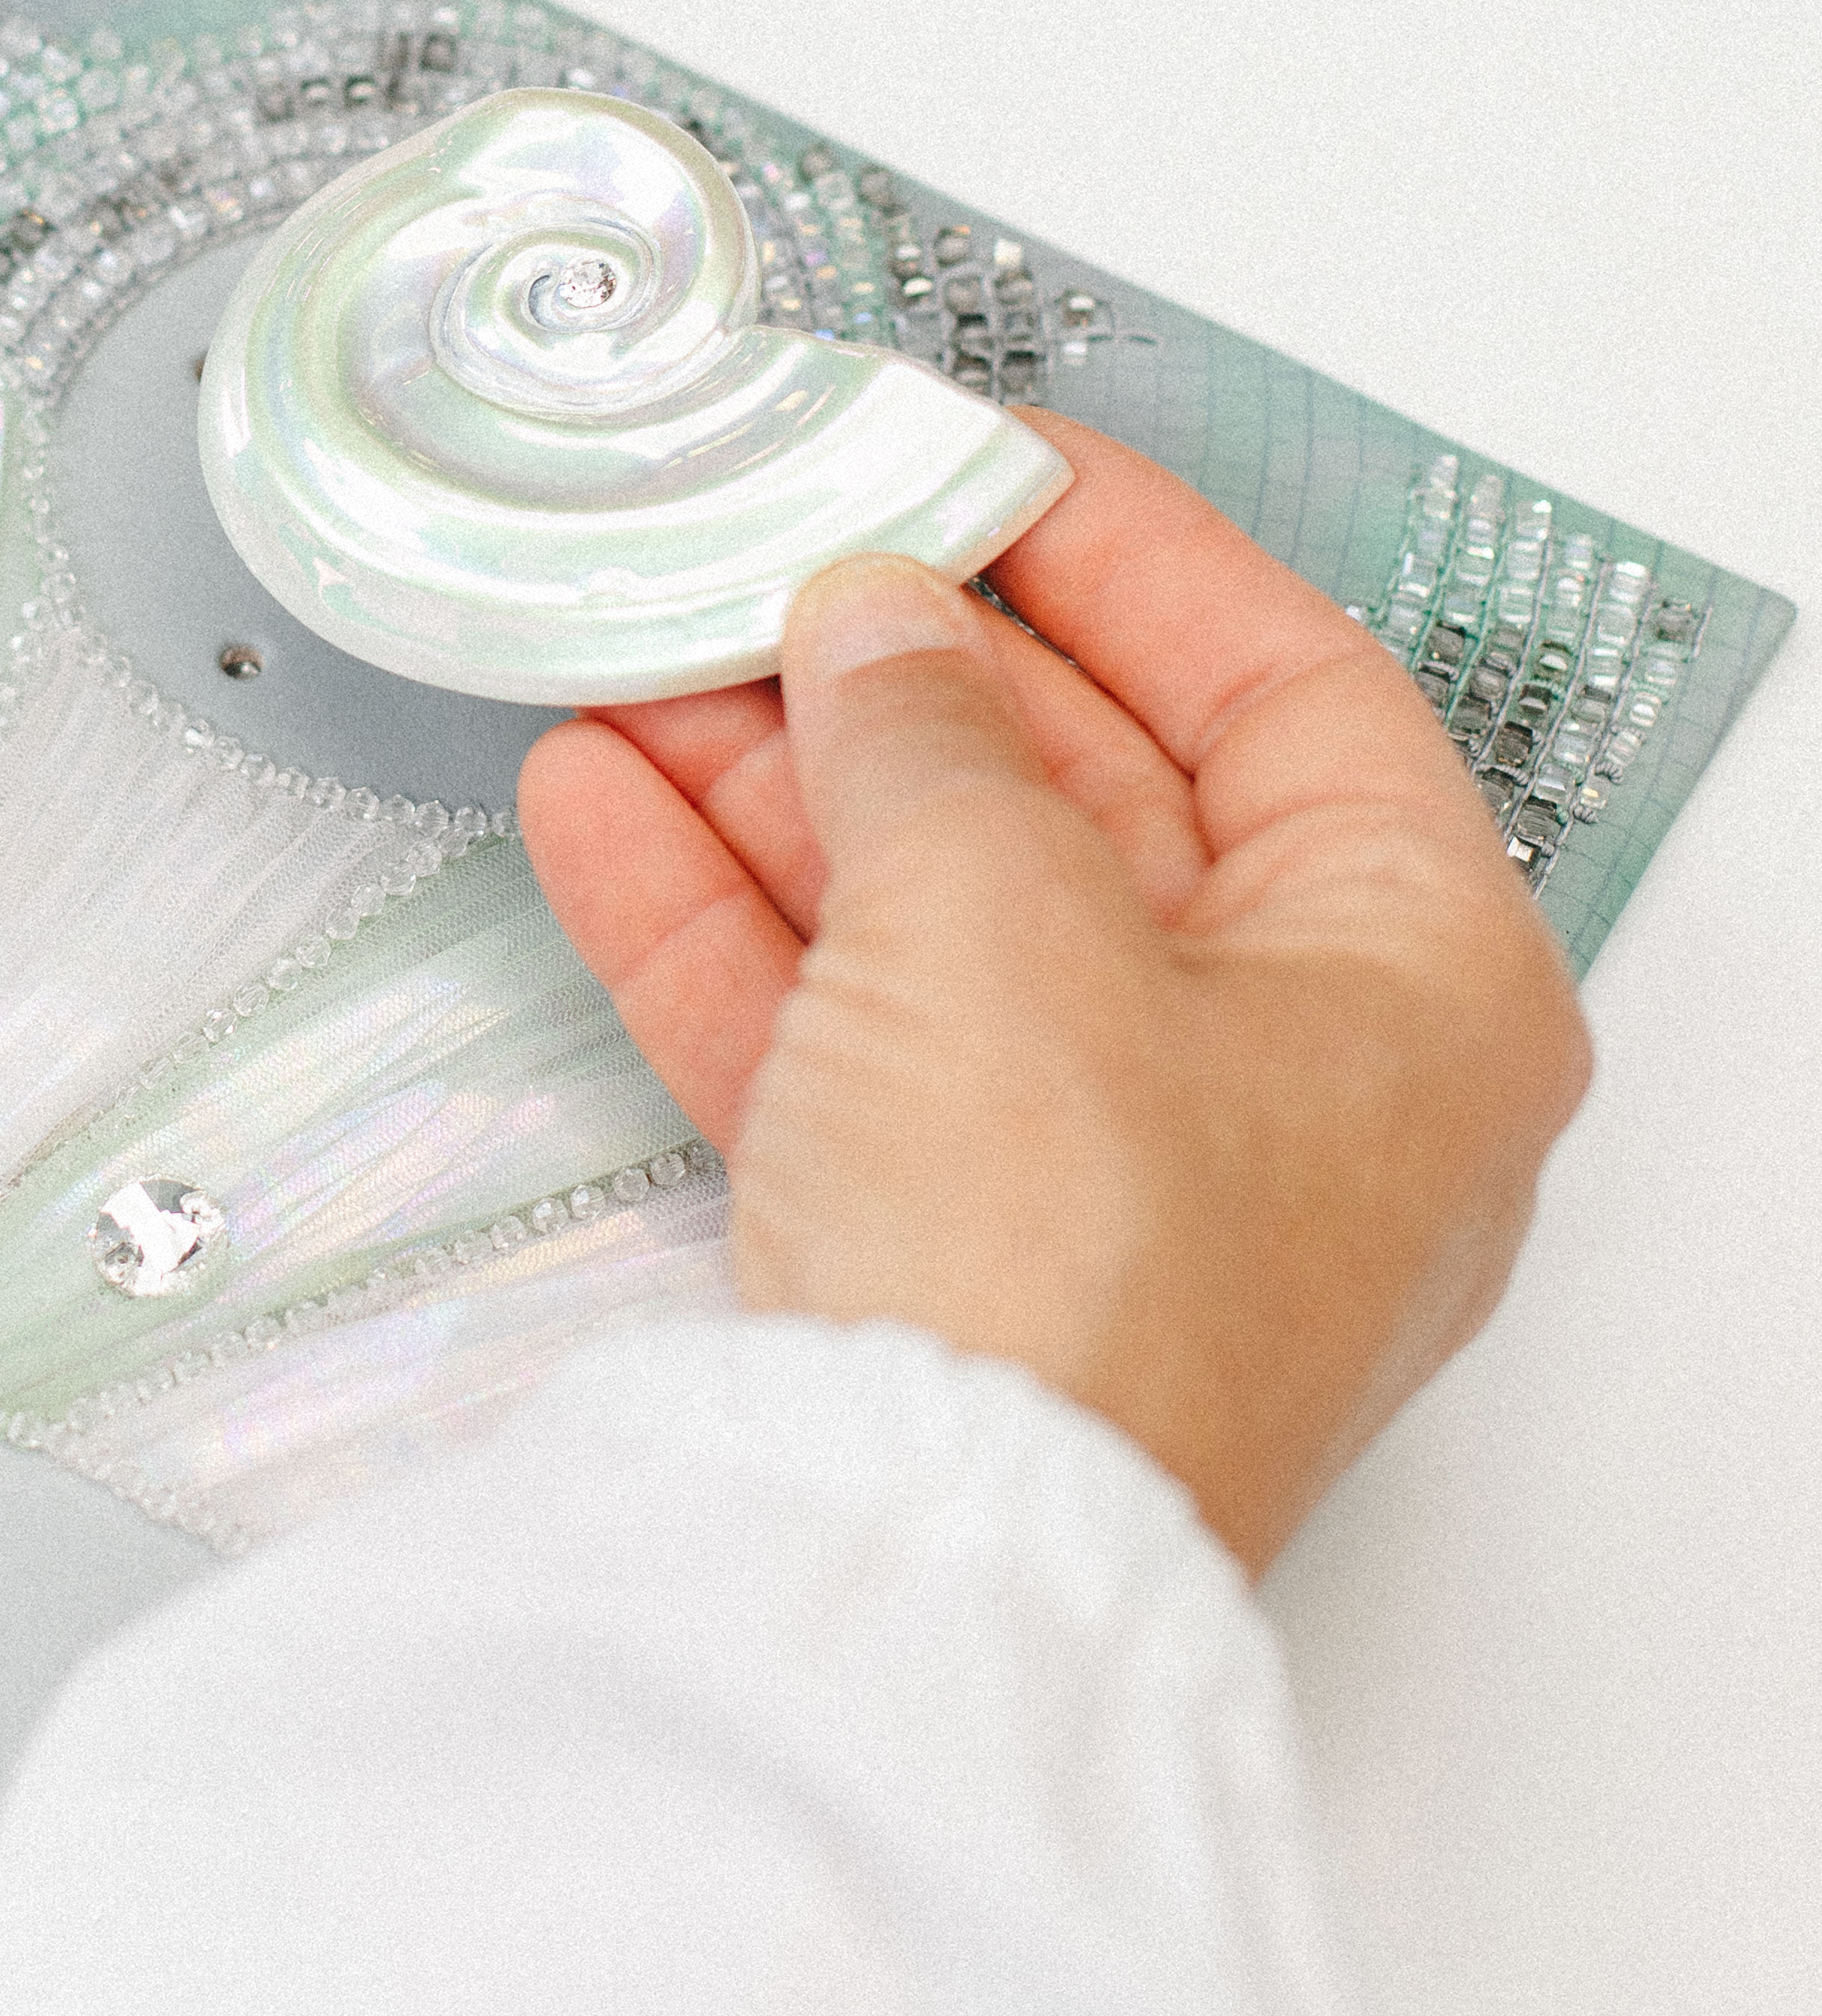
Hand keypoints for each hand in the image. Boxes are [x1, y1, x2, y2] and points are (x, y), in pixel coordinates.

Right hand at [519, 419, 1590, 1571]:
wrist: (930, 1557)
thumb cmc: (1072, 1267)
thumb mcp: (1001, 900)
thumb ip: (927, 724)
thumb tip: (877, 623)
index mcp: (1418, 984)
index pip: (1286, 691)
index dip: (1123, 556)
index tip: (979, 457)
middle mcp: (1293, 1085)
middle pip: (1087, 802)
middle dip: (896, 672)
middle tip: (765, 547)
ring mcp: (1116, 1180)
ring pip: (935, 917)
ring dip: (770, 781)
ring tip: (630, 653)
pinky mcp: (958, 1254)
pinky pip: (840, 1039)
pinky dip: (719, 924)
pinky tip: (597, 808)